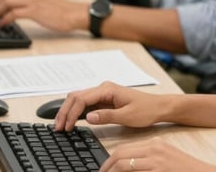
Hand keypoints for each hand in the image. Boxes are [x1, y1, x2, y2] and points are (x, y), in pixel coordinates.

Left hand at [0, 0, 85, 29]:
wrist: (74, 13)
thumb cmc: (60, 11)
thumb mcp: (42, 1)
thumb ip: (28, 2)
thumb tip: (13, 11)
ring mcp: (32, 0)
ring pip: (5, 3)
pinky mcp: (34, 10)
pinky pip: (13, 13)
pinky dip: (4, 19)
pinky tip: (2, 25)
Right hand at [54, 82, 168, 131]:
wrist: (158, 107)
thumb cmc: (146, 110)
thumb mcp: (127, 116)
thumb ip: (107, 116)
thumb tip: (88, 117)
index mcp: (107, 89)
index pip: (82, 99)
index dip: (71, 113)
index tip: (66, 127)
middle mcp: (103, 88)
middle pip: (76, 96)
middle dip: (65, 111)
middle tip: (57, 127)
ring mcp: (102, 93)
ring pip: (78, 99)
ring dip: (68, 110)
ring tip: (61, 125)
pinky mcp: (104, 100)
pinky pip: (85, 103)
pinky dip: (76, 111)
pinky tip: (71, 121)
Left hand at [99, 138, 215, 171]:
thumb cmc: (186, 170)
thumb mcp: (165, 159)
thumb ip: (147, 160)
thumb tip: (128, 166)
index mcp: (154, 144)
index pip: (123, 148)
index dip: (109, 160)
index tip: (103, 170)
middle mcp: (154, 150)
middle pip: (120, 155)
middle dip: (106, 167)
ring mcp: (157, 162)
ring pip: (124, 165)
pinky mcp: (159, 171)